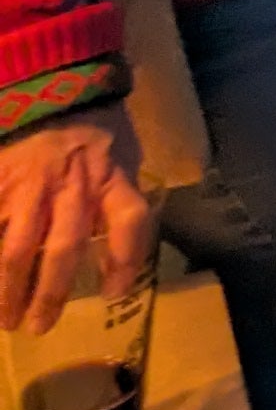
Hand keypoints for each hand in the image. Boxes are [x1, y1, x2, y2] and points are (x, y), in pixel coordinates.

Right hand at [0, 112, 152, 330]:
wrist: (53, 82)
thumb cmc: (93, 122)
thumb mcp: (123, 150)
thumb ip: (122, 193)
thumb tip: (124, 245)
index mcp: (109, 175)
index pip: (129, 219)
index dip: (125, 259)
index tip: (114, 292)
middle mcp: (70, 185)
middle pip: (62, 250)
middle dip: (49, 295)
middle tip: (38, 328)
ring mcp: (27, 186)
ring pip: (15, 249)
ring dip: (7, 291)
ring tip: (4, 319)